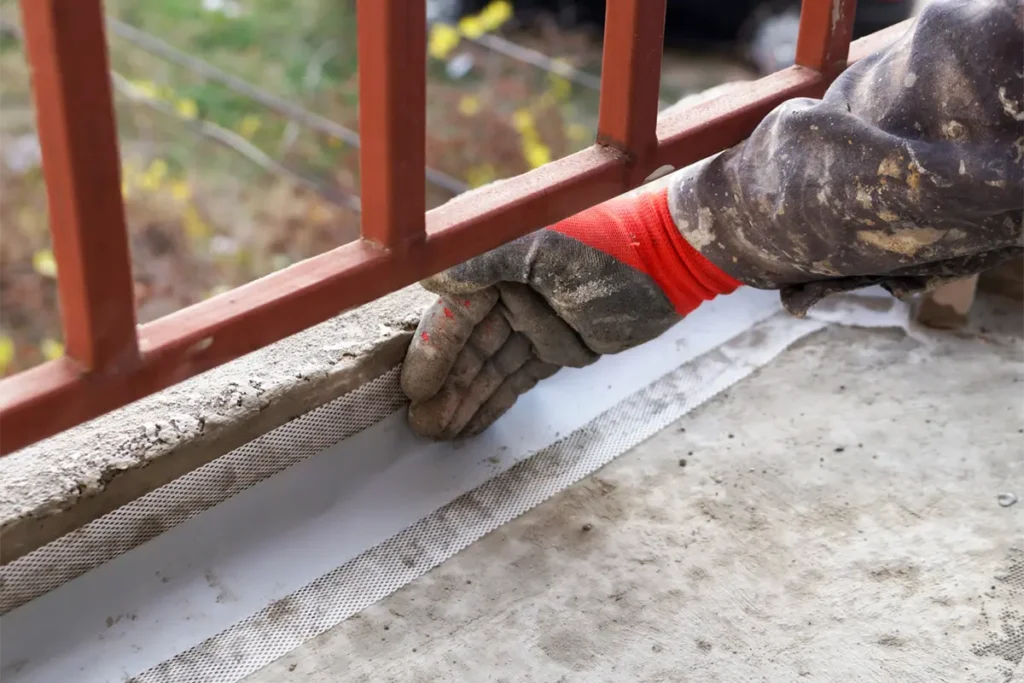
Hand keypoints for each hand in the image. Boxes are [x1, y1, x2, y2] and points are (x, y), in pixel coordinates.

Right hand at [399, 186, 739, 439]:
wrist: (674, 259)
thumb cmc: (607, 246)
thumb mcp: (541, 248)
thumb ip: (481, 261)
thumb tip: (427, 279)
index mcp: (496, 258)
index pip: (454, 314)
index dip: (434, 354)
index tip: (415, 392)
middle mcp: (507, 286)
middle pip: (469, 346)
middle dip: (447, 387)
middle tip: (424, 427)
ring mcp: (534, 316)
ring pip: (492, 364)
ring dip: (468, 398)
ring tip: (443, 434)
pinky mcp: (560, 343)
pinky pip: (521, 374)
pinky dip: (498, 398)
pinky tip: (473, 422)